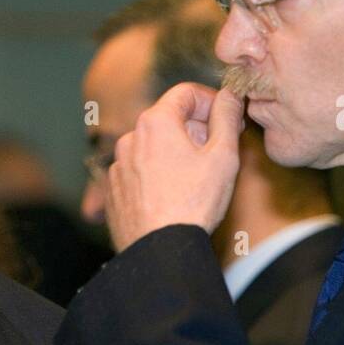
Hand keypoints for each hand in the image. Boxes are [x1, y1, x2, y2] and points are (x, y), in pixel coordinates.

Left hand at [105, 83, 244, 251]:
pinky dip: (156, 175)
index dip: (211, 101)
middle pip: (167, 119)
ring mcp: (117, 166)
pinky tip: (173, 196)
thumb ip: (227, 118)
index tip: (226, 119)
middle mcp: (129, 138)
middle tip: (217, 151)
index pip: (185, 93)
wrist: (159, 251)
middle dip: (194, 129)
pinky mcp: (113, 190)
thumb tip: (230, 95)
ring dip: (174, 153)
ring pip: (152, 147)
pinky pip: (138, 172)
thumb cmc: (193, 204)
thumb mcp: (223, 156)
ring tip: (195, 179)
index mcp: (155, 122)